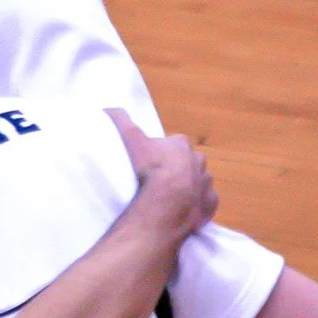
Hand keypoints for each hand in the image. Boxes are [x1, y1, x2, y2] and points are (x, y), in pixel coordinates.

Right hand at [109, 109, 214, 236]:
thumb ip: (121, 121)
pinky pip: (204, 202)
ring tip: (167, 196)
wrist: (168, 201)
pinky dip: (195, 204)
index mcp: (181, 144)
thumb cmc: (150, 168)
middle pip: (187, 161)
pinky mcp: (210, 203)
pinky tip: (181, 209)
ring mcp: (206, 183)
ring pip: (197, 181)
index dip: (161, 151)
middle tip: (157, 178)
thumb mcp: (131, 139)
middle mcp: (199, 160)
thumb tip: (107, 108)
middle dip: (176, 167)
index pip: (173, 143)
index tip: (149, 160)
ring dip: (186, 186)